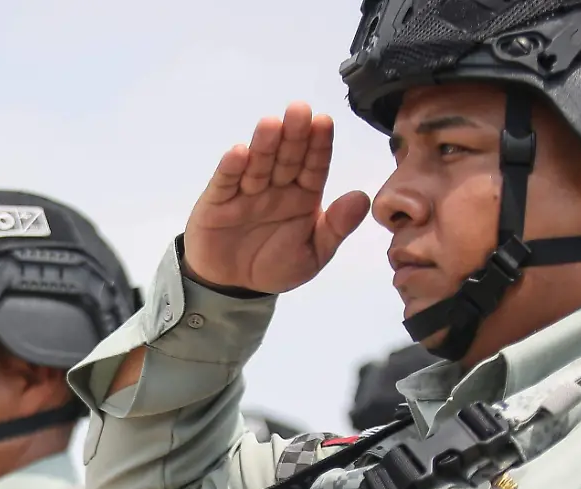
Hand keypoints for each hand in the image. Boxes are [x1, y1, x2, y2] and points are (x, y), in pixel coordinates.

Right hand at [183, 103, 370, 294]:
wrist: (234, 286)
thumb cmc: (276, 265)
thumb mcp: (314, 254)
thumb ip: (336, 227)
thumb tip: (362, 198)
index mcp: (304, 194)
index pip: (315, 165)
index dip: (319, 144)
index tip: (324, 122)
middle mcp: (277, 186)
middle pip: (287, 157)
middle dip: (294, 134)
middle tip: (299, 110)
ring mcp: (246, 191)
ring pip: (258, 164)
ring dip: (264, 144)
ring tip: (270, 124)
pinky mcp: (217, 201)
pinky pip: (225, 183)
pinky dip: (230, 169)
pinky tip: (238, 153)